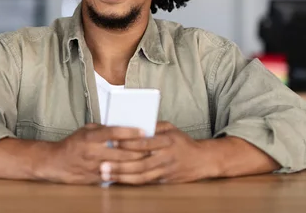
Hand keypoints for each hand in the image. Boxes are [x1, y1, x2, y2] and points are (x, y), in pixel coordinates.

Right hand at [37, 123, 148, 183]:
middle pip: (122, 151)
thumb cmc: (73, 144)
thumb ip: (103, 129)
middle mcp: (92, 151)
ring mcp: (95, 166)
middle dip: (139, 149)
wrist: (56, 163)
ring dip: (136, 161)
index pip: (114, 132)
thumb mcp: (85, 131)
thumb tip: (123, 127)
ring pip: (121, 165)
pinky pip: (115, 175)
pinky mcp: (96, 178)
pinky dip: (127, 171)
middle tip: (153, 146)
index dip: (130, 131)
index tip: (144, 130)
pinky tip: (137, 169)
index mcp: (90, 137)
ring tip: (149, 157)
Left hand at [101, 121, 217, 184]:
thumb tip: (132, 123)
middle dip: (120, 165)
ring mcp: (165, 171)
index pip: (146, 143)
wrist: (203, 160)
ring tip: (105, 174)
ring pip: (141, 176)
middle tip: (103, 164)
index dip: (129, 144)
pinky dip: (130, 182)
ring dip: (122, 176)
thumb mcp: (170, 128)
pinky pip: (145, 182)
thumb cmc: (182, 141)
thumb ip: (153, 125)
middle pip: (140, 163)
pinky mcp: (164, 181)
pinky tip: (117, 180)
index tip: (113, 142)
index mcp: (167, 141)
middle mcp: (166, 157)